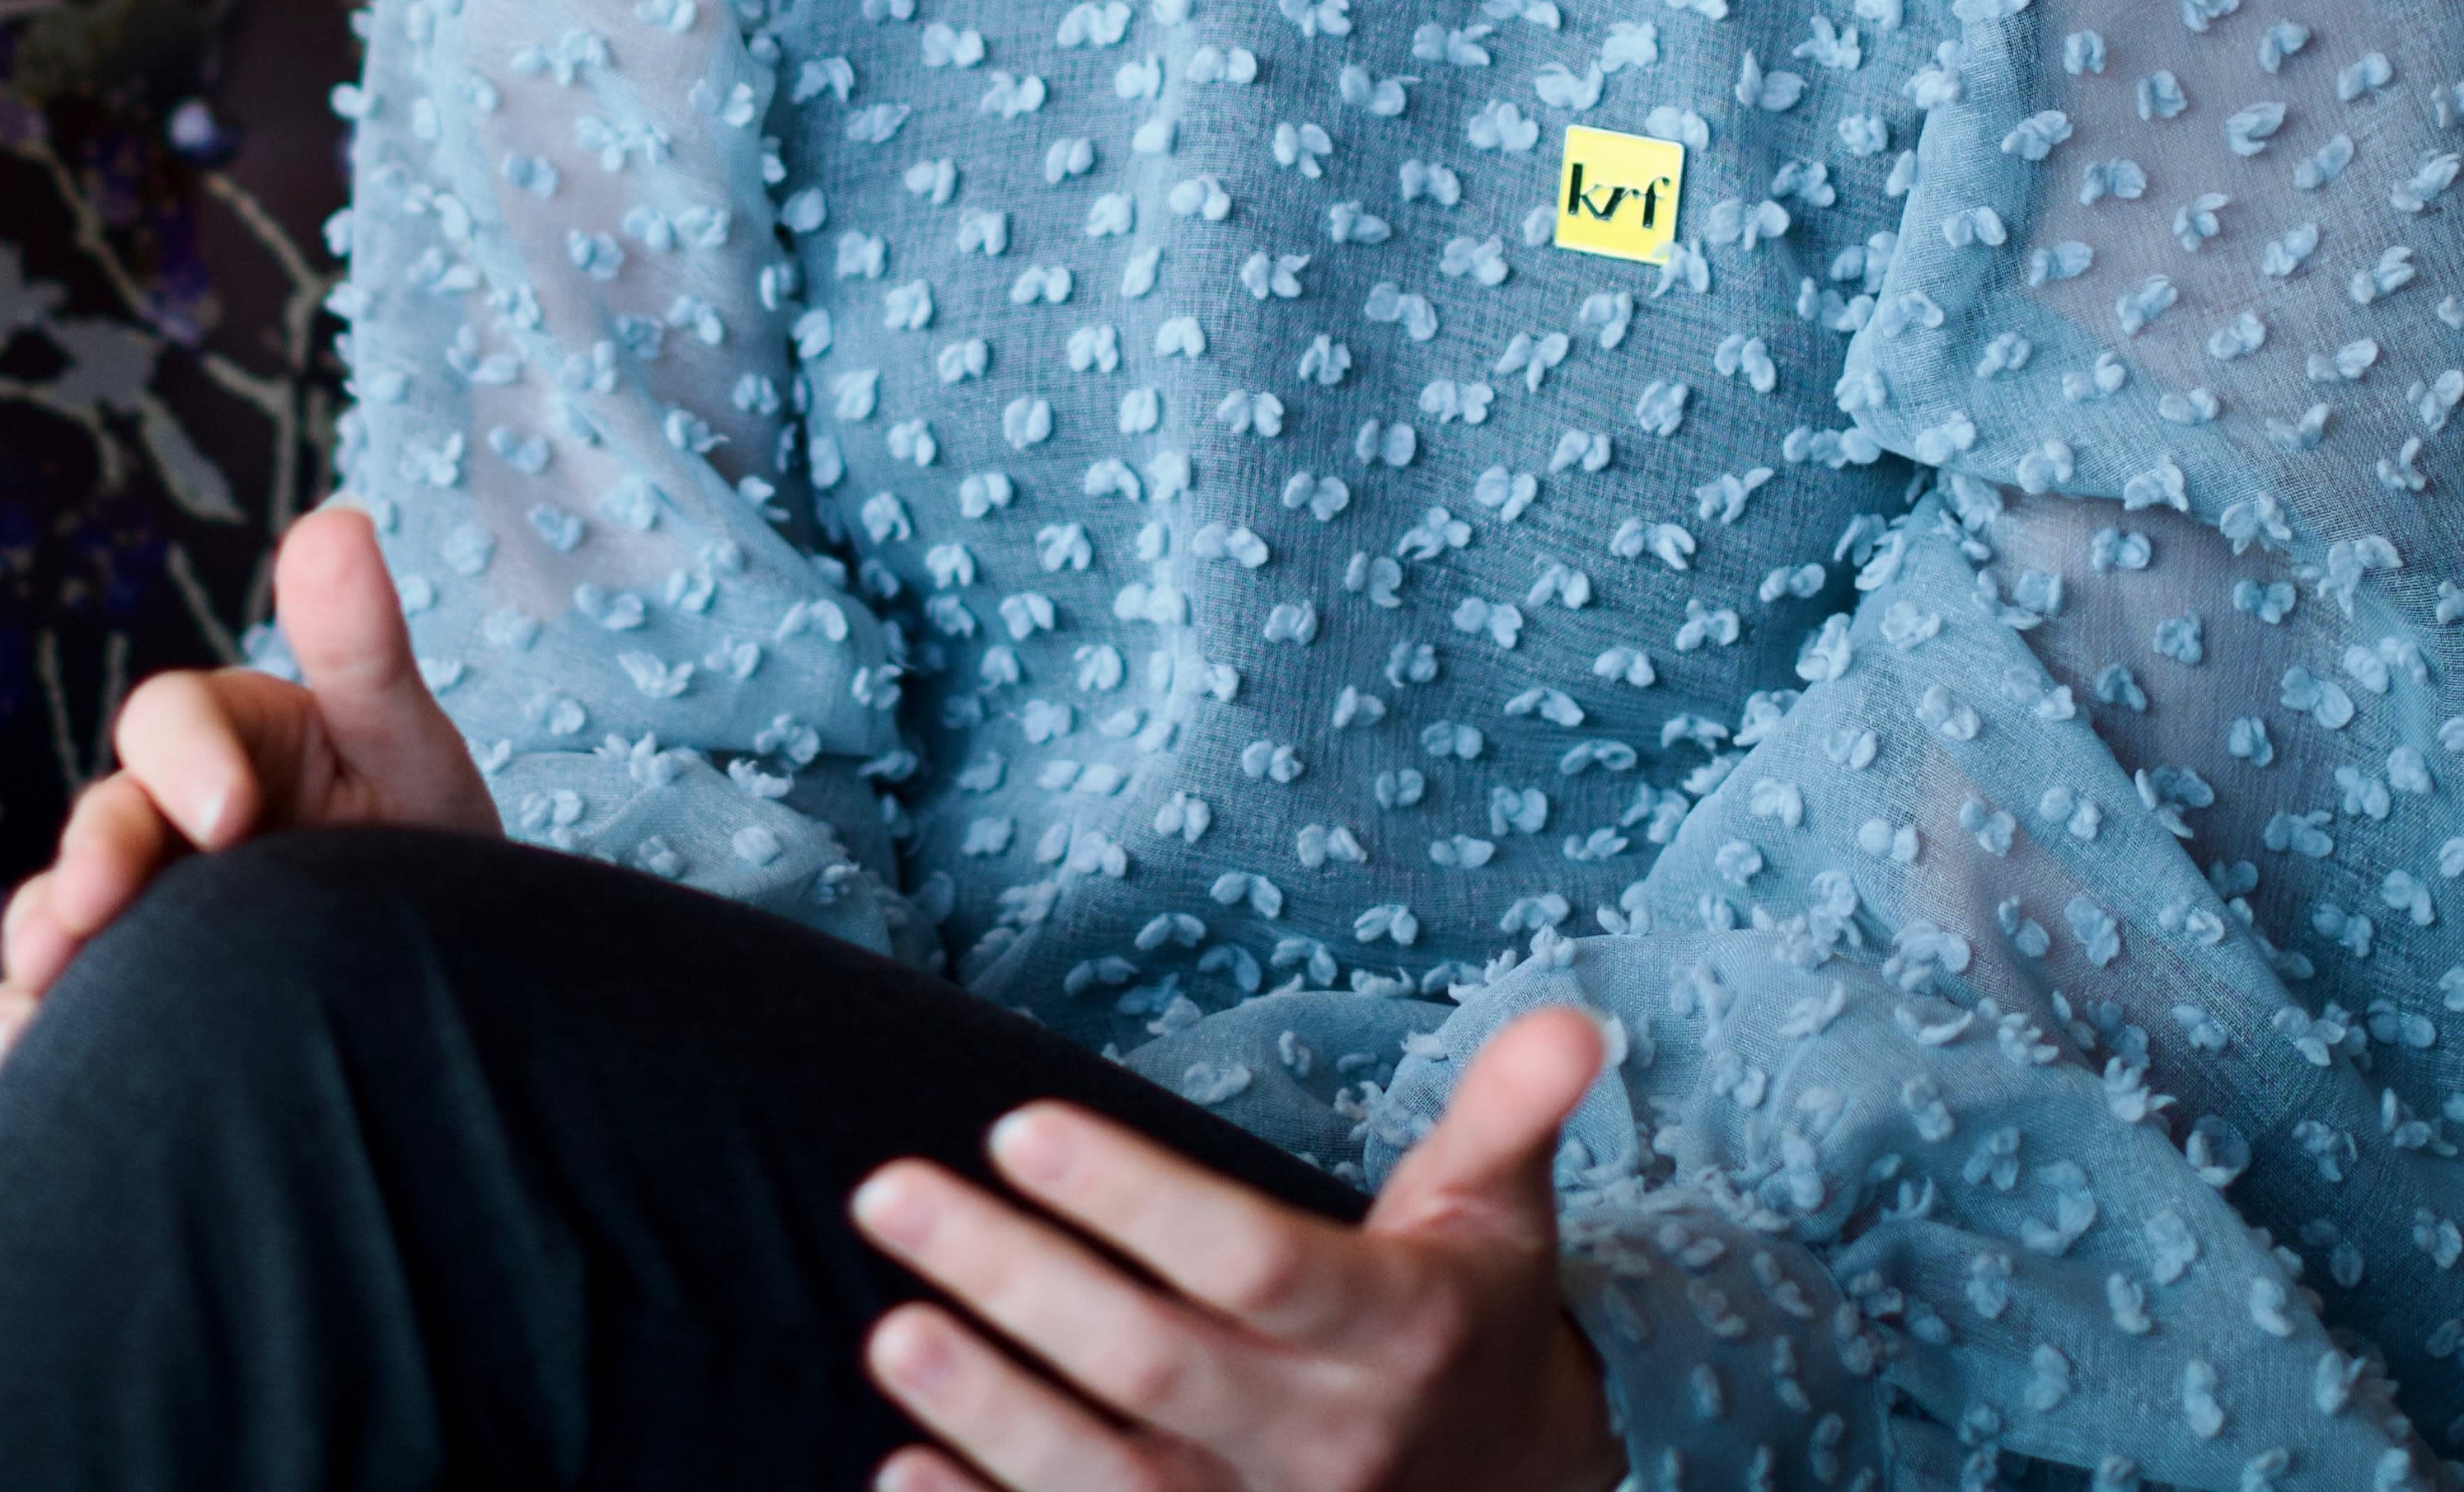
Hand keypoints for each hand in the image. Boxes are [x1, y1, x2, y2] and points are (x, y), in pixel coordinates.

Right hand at [0, 503, 493, 1069]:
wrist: (445, 971)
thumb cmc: (423, 837)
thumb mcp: (403, 743)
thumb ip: (365, 648)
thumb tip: (336, 520)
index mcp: (223, 735)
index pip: (170, 718)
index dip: (185, 757)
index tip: (231, 814)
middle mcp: (160, 815)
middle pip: (101, 820)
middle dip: (93, 859)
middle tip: (97, 907)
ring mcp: (133, 907)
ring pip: (59, 911)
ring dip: (44, 938)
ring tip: (48, 981)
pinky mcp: (115, 993)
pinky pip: (46, 1007)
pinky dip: (22, 1025)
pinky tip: (25, 1046)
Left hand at [849, 1005, 1623, 1491]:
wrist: (1510, 1491)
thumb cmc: (1472, 1320)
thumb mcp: (1499, 1213)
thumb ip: (1510, 1111)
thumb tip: (1574, 1019)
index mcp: (1401, 1329)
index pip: (1252, 1259)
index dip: (1134, 1197)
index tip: (1015, 1124)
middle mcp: (1331, 1441)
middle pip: (1153, 1362)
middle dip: (1015, 1278)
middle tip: (890, 1193)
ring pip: (1109, 1481)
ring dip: (988, 1413)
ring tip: (889, 1332)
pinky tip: (898, 1471)